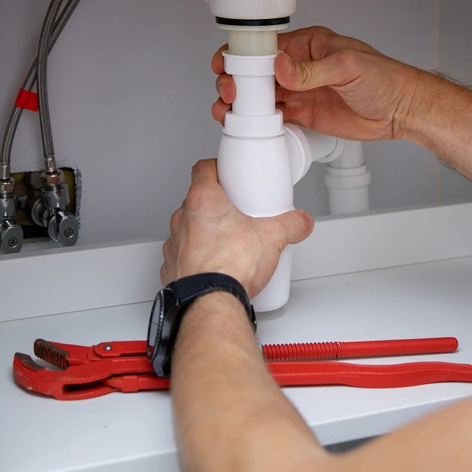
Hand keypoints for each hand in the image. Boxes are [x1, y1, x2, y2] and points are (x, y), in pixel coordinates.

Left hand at [161, 160, 313, 296]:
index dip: (216, 167)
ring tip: (228, 245)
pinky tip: (214, 267)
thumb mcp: (273, 237)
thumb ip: (291, 225)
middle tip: (237, 214)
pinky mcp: (171, 269)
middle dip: (216, 206)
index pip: (202, 169)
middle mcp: (183, 219)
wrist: (210, 303)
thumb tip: (300, 222)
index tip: (225, 172)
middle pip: (197, 201)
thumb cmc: (229, 267)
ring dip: (204, 234)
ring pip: (188, 229)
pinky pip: (183, 257)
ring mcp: (174, 244)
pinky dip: (196, 260)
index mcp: (203, 201)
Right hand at [212, 26, 423, 140]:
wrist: (400, 110)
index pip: (266, 46)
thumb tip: (280, 65)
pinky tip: (246, 124)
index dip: (241, 54)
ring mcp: (300, 91)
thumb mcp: (347, 66)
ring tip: (227, 111)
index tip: (224, 64)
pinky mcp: (304, 114)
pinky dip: (257, 121)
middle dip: (236, 80)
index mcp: (308, 45)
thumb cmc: (383, 78)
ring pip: (260, 95)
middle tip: (229, 92)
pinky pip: (273, 116)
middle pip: (256, 72)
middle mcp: (299, 67)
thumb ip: (311, 69)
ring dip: (240, 103)